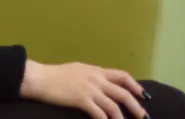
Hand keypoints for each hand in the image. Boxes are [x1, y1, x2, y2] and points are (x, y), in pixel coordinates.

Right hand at [20, 61, 148, 118]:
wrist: (40, 78)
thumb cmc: (55, 75)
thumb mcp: (77, 70)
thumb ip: (91, 75)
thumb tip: (102, 81)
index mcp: (96, 70)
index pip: (122, 76)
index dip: (135, 85)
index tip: (143, 95)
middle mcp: (96, 78)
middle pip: (123, 92)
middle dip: (136, 106)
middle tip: (144, 116)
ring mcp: (89, 89)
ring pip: (114, 106)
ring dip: (122, 118)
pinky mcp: (81, 100)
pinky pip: (100, 113)